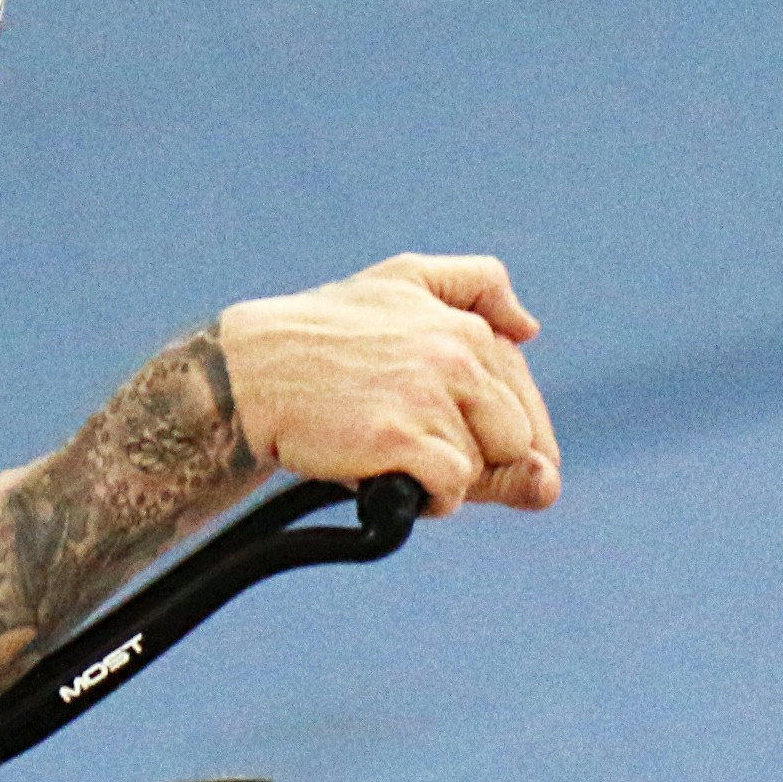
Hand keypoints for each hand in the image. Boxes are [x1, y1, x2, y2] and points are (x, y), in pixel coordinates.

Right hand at [217, 255, 559, 513]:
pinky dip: (428, 500)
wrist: (252, 371)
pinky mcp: (402, 437)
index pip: (522, 397)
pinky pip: (452, 488)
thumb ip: (475, 286)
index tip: (461, 442)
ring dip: (444, 478)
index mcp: (466, 323)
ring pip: (481, 467)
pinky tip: (388, 481)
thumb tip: (530, 329)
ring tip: (390, 454)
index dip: (499, 435)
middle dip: (477, 456)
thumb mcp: (401, 281)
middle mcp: (457, 354)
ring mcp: (431, 396)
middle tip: (416, 445)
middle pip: (513, 439)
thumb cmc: (325, 333)